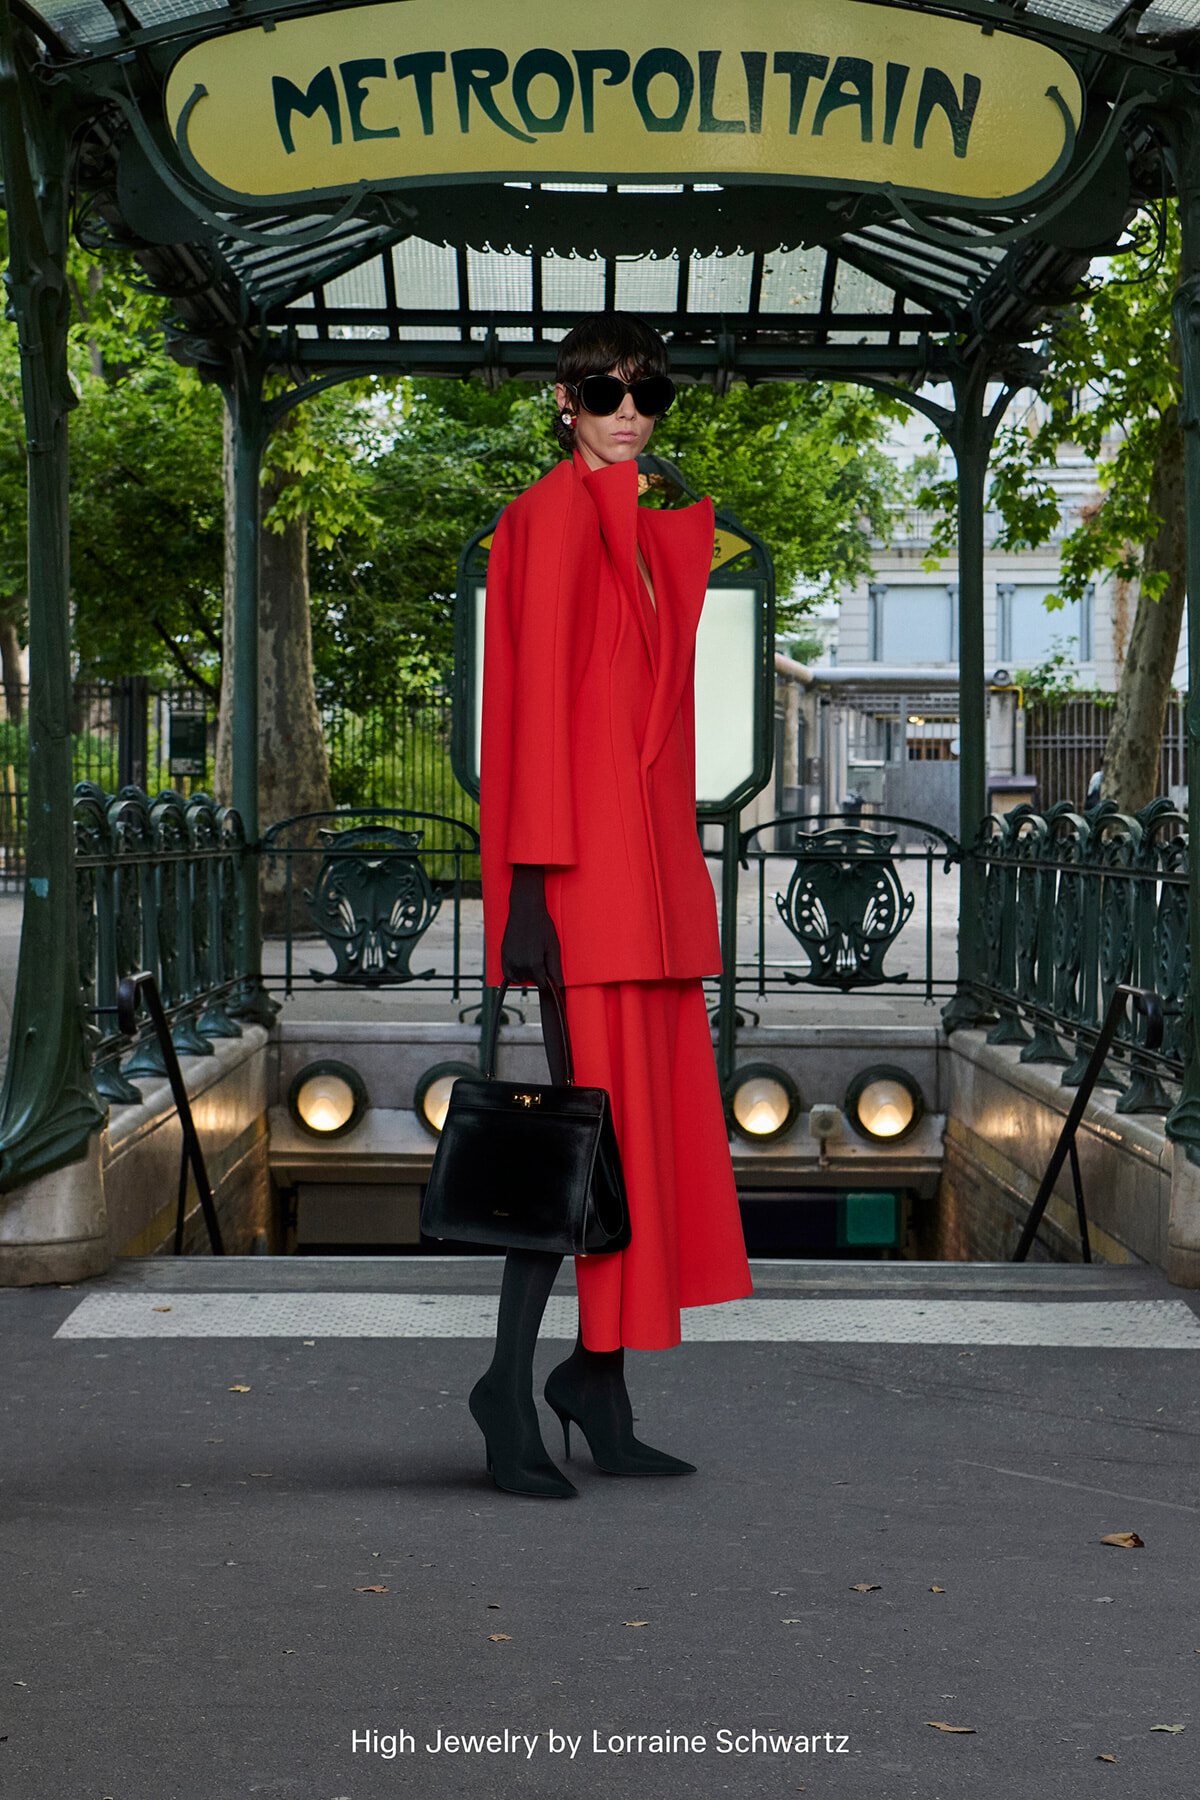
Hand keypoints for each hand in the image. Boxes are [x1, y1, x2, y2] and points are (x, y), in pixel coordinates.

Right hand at [500, 864, 564, 987]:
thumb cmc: (542, 925)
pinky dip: (514, 972)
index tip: (550, 968)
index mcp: (533, 964)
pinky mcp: (503, 954)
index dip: (548, 978)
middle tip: (542, 956)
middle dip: (537, 974)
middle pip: (530, 981)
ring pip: (518, 978)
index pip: (542, 983)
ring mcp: (508, 960)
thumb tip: (558, 985)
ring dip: (526, 974)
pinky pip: (507, 973)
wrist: (525, 908)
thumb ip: (555, 968)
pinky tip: (522, 962)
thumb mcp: (553, 947)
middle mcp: (518, 965)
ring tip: (532, 958)